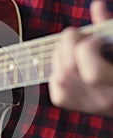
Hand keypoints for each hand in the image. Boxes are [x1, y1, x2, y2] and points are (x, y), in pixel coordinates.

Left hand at [49, 1, 112, 116]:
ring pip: (58, 74)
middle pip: (69, 68)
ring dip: (61, 54)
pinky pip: (53, 82)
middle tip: (81, 38)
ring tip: (75, 50)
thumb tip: (97, 5)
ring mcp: (82, 103)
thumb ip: (108, 28)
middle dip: (69, 44)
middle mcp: (99, 99)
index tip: (96, 39)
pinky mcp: (68, 103)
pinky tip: (70, 65)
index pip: (92, 72)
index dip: (89, 48)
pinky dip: (56, 69)